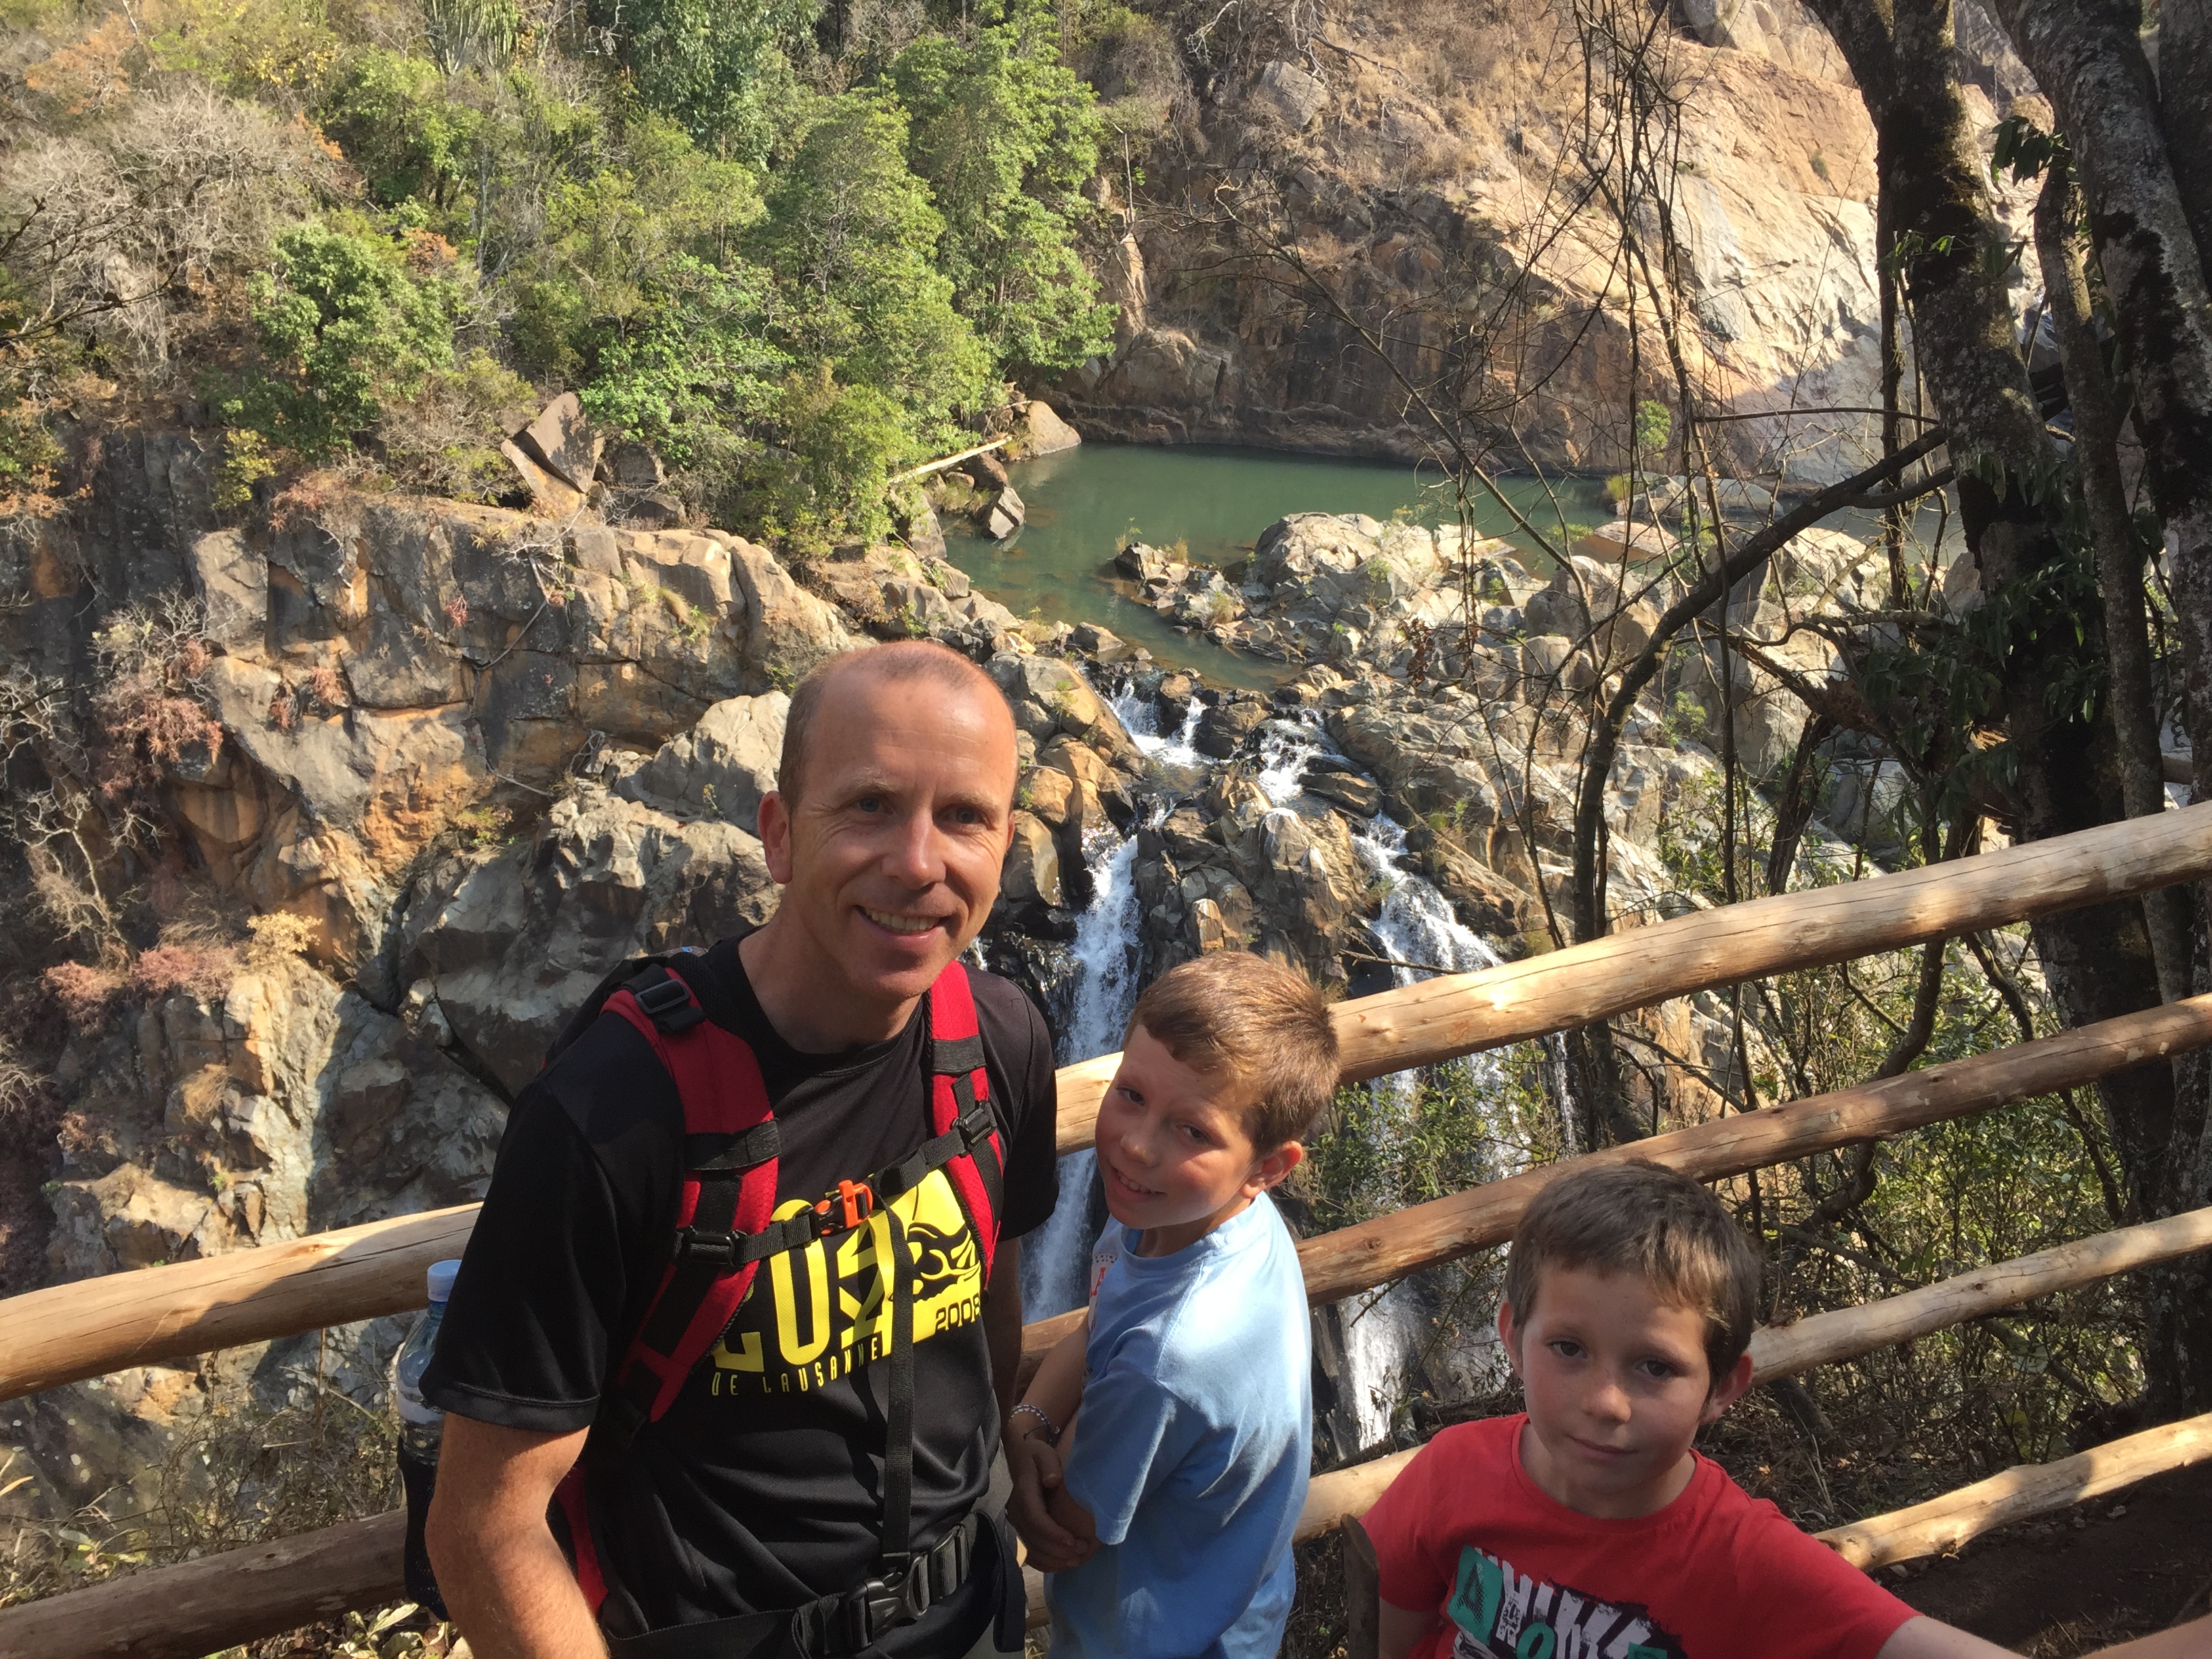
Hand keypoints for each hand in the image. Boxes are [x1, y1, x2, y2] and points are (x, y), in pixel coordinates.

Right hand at [1006, 1427, 1094, 1571]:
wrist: (1021, 1458)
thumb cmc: (1036, 1456)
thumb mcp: (1044, 1454)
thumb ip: (1049, 1465)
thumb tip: (1052, 1480)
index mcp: (1023, 1494)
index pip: (1036, 1519)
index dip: (1053, 1534)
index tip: (1073, 1541)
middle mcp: (1016, 1511)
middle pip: (1034, 1539)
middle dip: (1058, 1550)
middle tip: (1082, 1552)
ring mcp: (1017, 1522)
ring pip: (1032, 1549)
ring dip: (1054, 1559)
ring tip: (1077, 1560)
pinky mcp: (1021, 1529)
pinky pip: (1030, 1552)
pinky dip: (1045, 1562)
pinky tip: (1063, 1564)